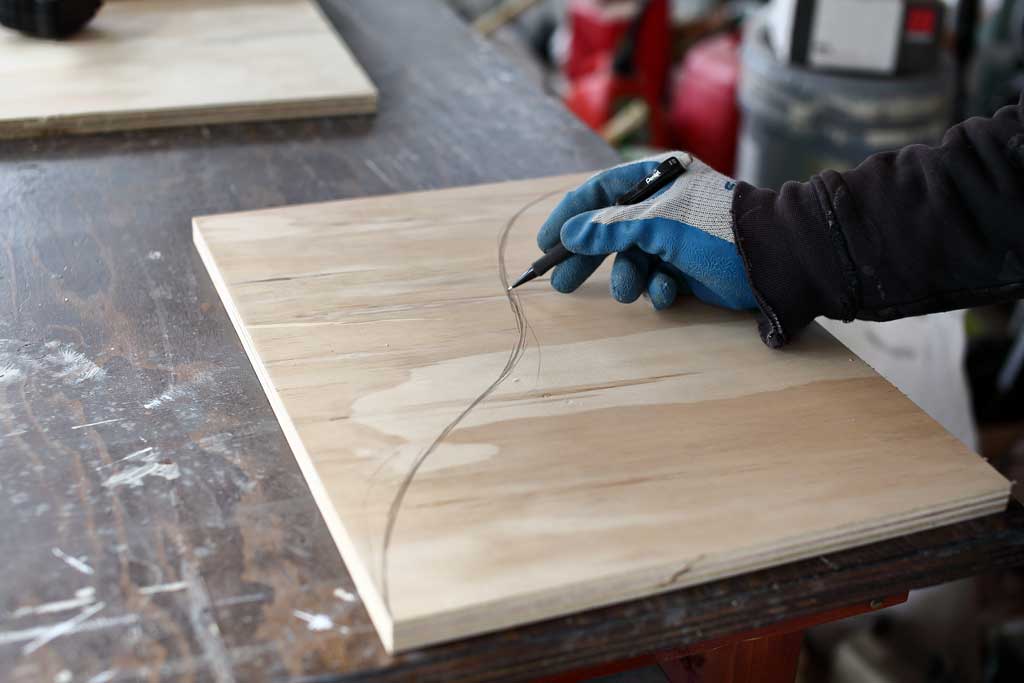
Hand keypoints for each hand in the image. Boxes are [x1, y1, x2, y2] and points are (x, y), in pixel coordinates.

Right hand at [537, 152, 756, 310]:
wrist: (772, 260)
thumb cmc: (716, 229)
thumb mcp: (657, 223)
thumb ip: (609, 228)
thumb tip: (569, 233)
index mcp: (656, 179)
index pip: (599, 192)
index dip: (569, 216)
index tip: (546, 243)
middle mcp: (663, 205)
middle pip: (609, 231)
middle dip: (588, 259)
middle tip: (562, 283)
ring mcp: (675, 238)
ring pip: (631, 260)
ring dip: (628, 278)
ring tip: (630, 292)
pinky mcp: (686, 267)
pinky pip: (655, 278)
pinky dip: (656, 288)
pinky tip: (666, 293)